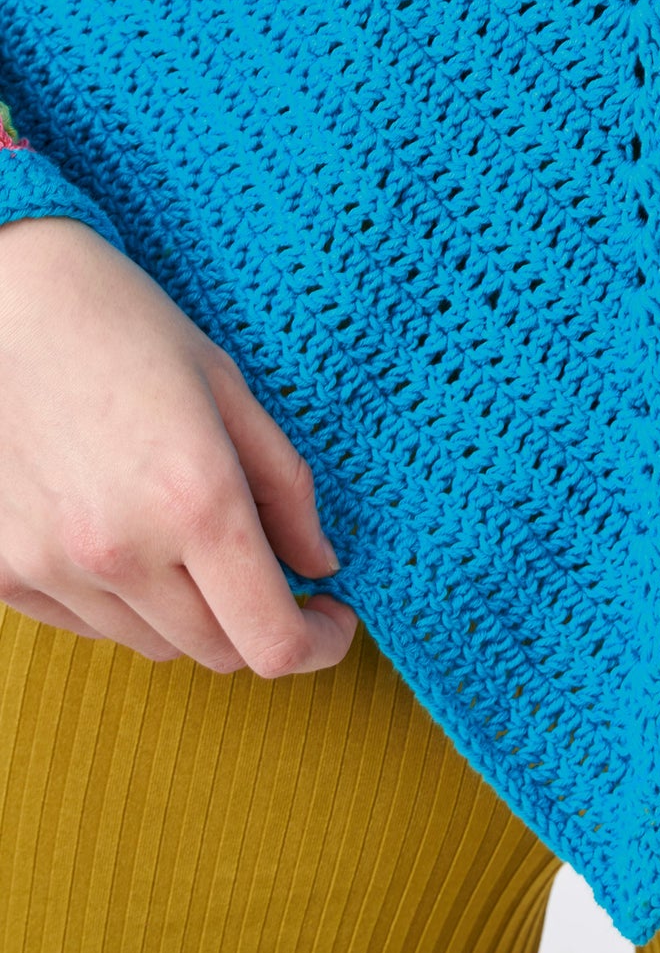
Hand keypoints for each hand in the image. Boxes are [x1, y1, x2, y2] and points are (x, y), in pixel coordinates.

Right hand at [0, 215, 355, 675]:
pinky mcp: (1, 572)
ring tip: (194, 541)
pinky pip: (90, 626)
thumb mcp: (230, 391)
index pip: (272, 642)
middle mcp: (121, 550)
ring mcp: (51, 568)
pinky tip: (131, 537)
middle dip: (262, 627)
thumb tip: (319, 564)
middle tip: (278, 578)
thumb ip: (284, 488)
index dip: (318, 646)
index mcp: (196, 500)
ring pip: (155, 646)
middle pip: (218, 654)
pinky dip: (128, 603)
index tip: (333, 621)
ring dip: (194, 616)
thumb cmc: (126, 327)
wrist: (1, 298)